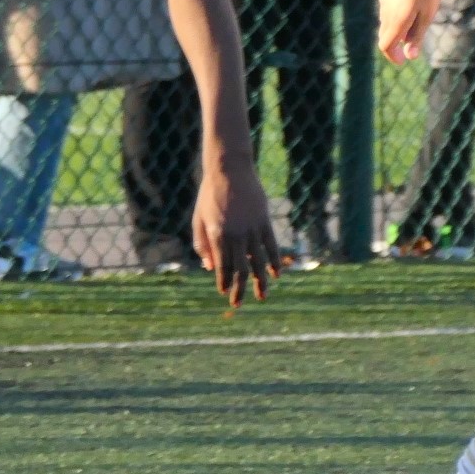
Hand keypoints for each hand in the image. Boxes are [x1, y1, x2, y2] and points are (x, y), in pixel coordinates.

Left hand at [192, 155, 280, 305]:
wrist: (229, 169)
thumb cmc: (209, 195)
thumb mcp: (198, 219)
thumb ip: (202, 244)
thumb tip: (209, 268)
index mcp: (218, 235)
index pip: (222, 266)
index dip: (223, 282)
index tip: (223, 292)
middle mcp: (237, 235)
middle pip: (241, 269)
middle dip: (240, 289)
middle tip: (239, 304)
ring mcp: (253, 228)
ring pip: (259, 261)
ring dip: (261, 281)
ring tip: (262, 296)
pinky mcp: (264, 221)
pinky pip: (272, 246)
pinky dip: (275, 261)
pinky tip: (276, 274)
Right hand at [377, 0, 444, 63]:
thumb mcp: (427, 15)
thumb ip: (417, 37)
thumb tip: (410, 57)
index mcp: (396, 20)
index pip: (386, 46)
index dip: (393, 56)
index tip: (403, 61)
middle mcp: (386, 11)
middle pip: (385, 35)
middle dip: (395, 43)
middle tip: (410, 45)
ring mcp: (384, 0)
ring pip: (386, 21)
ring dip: (396, 28)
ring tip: (414, 22)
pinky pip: (387, 8)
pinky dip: (395, 15)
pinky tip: (410, 6)